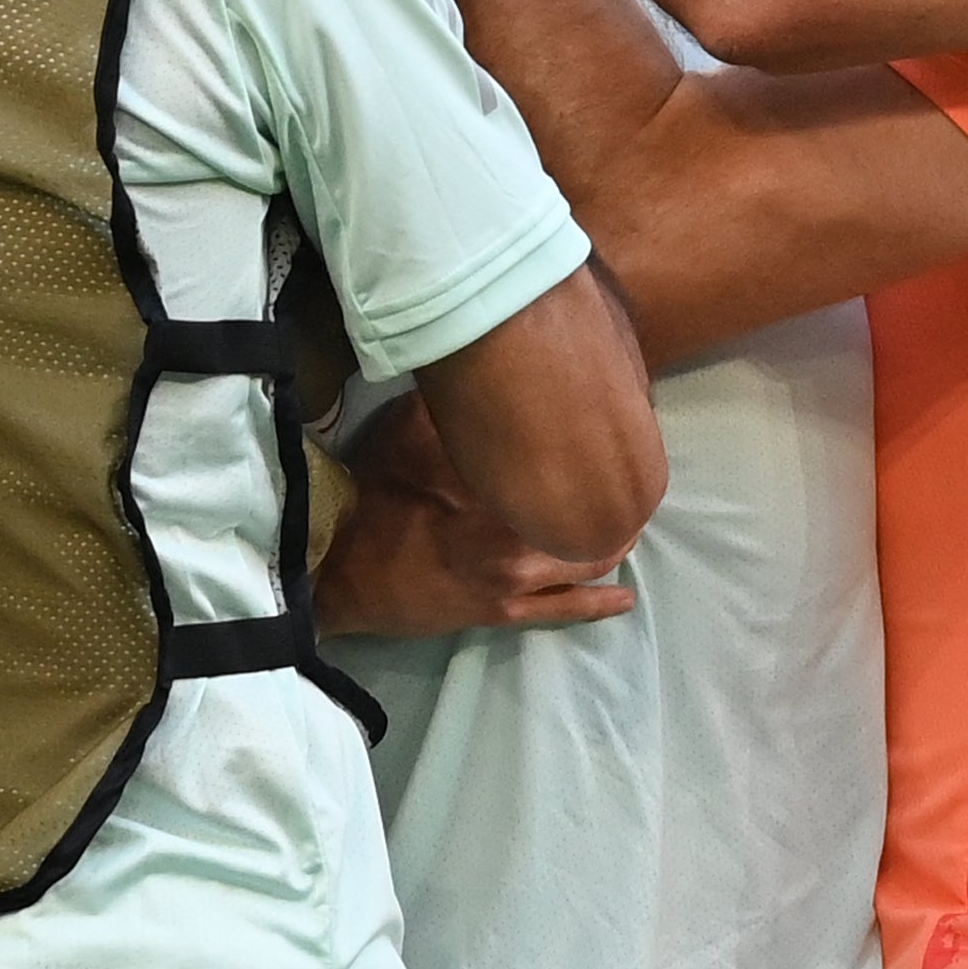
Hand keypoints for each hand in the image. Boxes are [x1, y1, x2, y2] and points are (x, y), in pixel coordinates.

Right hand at [315, 394, 636, 640]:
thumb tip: (487, 355)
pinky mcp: (503, 613)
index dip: (602, 448)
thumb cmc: (373, 490)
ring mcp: (516, 580)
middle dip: (616, 498)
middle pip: (595, 516)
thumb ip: (459, 402)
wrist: (336, 565)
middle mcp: (520, 536)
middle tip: (631, 477)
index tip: (623, 428)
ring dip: (612, 542)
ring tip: (627, 522)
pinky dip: (600, 602)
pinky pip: (565, 611)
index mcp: (503, 489)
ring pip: (590, 563)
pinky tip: (624, 597)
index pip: (575, 468)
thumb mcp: (410, 427)